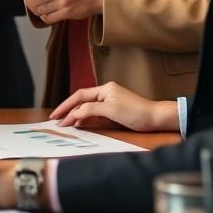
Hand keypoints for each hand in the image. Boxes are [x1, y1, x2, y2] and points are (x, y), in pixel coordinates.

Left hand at [23, 0, 102, 23]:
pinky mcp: (67, 13)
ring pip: (40, 10)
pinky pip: (48, 19)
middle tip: (33, 1)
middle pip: (33, 0)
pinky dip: (46, 17)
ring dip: (39, 10)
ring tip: (43, 7)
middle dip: (30, 2)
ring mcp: (63, 2)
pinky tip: (49, 13)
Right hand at [50, 82, 179, 131]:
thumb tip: (74, 114)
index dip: (66, 106)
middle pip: (82, 101)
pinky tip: (81, 124)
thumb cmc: (137, 113)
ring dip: (77, 115)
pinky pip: (95, 113)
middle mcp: (105, 93)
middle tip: (56, 120)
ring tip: (65, 124)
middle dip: (68, 110)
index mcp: (104, 89)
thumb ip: (90, 110)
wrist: (157, 118)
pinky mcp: (114, 111)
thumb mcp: (111, 111)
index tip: (56, 116)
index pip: (79, 96)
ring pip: (88, 107)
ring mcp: (110, 101)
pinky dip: (86, 118)